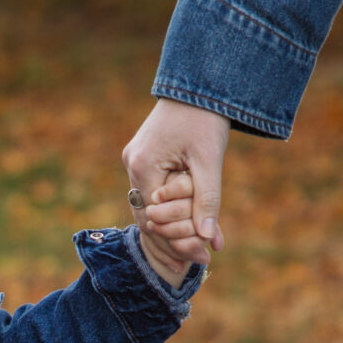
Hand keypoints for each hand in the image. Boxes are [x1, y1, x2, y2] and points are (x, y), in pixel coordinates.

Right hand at [122, 98, 229, 268]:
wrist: (199, 83)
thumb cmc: (204, 118)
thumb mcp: (209, 160)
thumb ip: (207, 200)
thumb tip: (208, 239)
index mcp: (143, 166)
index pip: (154, 219)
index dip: (176, 242)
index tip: (200, 259)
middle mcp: (133, 164)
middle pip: (150, 216)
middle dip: (176, 239)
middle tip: (203, 259)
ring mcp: (136, 160)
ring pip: (152, 206)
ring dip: (175, 225)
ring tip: (200, 248)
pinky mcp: (145, 156)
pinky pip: (155, 190)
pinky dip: (173, 207)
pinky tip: (192, 223)